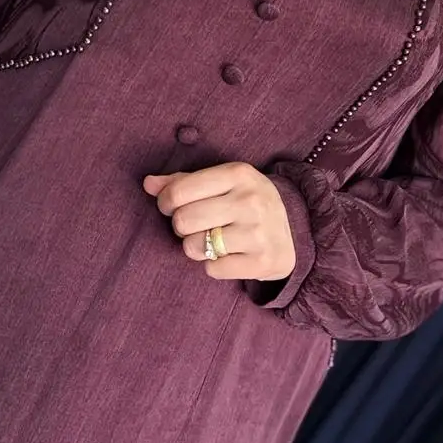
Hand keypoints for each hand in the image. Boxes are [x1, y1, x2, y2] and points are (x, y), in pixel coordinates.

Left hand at [144, 163, 295, 282]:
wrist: (294, 230)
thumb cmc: (245, 202)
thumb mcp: (221, 183)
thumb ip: (182, 182)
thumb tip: (148, 184)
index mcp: (237, 174)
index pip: (178, 191)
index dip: (166, 203)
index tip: (173, 207)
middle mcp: (250, 200)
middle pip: (183, 220)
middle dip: (181, 227)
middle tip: (196, 226)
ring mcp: (258, 232)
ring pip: (195, 247)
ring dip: (196, 248)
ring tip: (212, 241)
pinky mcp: (262, 261)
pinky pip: (213, 269)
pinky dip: (214, 266)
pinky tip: (229, 255)